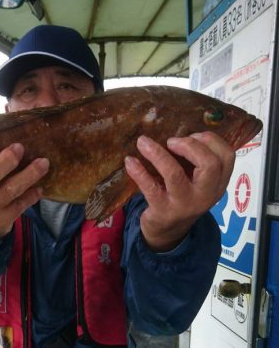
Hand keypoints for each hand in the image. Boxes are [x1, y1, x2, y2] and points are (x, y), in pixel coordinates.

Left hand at [125, 132, 234, 251]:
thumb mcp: (196, 180)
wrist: (168, 230)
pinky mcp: (163, 210)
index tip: (192, 135)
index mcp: (218, 182)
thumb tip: (176, 128)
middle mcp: (206, 194)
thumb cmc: (181, 195)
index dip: (210, 140)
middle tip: (171, 141)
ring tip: (142, 142)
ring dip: (157, 154)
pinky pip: (150, 187)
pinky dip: (139, 172)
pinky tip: (130, 161)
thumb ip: (195, 159)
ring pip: (175, 174)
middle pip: (209, 164)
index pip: (227, 156)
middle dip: (190, 145)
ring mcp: (184, 204)